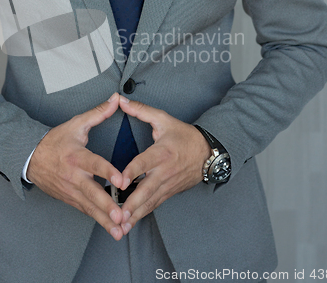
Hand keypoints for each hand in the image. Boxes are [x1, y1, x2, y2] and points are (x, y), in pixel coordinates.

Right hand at [27, 93, 124, 239]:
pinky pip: (85, 211)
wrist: (30, 157)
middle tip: (120, 217)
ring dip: (104, 220)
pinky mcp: (70, 199)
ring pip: (89, 207)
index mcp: (76, 156)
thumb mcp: (76, 124)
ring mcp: (71, 190)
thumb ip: (98, 113)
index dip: (108, 173)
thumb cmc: (56, 140)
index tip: (121, 181)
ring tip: (119, 232)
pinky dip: (98, 220)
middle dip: (106, 207)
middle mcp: (74, 176)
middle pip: (92, 193)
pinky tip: (111, 229)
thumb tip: (115, 99)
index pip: (94, 165)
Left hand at [118, 96, 210, 234]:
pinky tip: (130, 224)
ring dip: (135, 214)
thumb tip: (121, 100)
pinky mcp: (169, 192)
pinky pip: (154, 205)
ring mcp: (167, 184)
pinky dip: (142, 215)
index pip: (145, 163)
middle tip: (118, 214)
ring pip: (150, 202)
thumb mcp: (163, 119)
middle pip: (147, 189)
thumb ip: (141, 110)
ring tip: (120, 226)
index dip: (132, 171)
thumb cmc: (183, 135)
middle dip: (132, 203)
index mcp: (162, 152)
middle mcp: (164, 171)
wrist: (208, 152)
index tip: (119, 181)